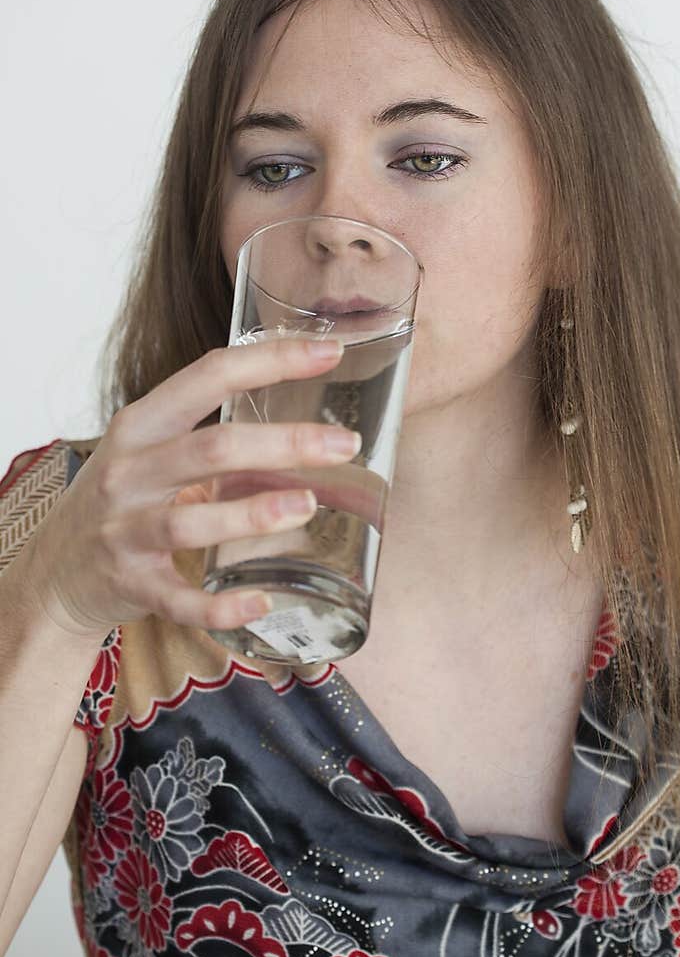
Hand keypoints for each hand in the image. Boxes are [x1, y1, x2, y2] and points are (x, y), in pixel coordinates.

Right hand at [25, 338, 361, 640]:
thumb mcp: (153, 452)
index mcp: (142, 425)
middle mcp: (129, 472)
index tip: (330, 352)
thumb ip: (214, 435)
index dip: (272, 360)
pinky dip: (221, 605)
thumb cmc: (123, 500)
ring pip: (190, 520)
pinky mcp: (131, 585)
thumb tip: (304, 422)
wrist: (56, 570)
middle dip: (284, 442)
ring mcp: (125, 531)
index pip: (210, 376)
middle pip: (213, 447)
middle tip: (345, 444)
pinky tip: (262, 602)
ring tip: (309, 506)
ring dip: (253, 513)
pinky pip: (180, 599)